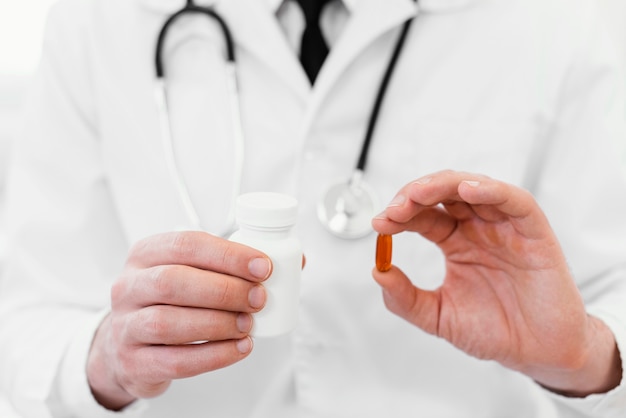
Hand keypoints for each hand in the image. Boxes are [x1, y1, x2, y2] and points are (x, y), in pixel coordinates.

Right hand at [87, 231, 270, 409]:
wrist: (129, 345)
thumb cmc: (171, 301)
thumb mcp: (191, 272)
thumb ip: (234, 265)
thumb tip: (295, 263)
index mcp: (146, 254)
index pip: (186, 244)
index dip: (228, 255)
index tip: (263, 266)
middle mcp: (129, 286)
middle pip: (173, 282)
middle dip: (224, 289)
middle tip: (259, 298)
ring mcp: (125, 325)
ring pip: (168, 322)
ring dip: (218, 323)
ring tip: (249, 324)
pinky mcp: (133, 362)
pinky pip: (174, 361)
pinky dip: (213, 355)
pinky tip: (238, 348)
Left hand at [372, 170, 620, 395]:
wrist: (538, 353)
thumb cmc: (494, 331)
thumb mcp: (438, 316)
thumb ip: (405, 298)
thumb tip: (377, 271)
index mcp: (455, 241)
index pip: (423, 214)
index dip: (400, 214)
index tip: (380, 222)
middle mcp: (478, 228)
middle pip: (444, 192)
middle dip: (415, 194)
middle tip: (395, 208)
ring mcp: (505, 227)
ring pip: (474, 187)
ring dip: (444, 184)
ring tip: (418, 194)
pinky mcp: (533, 232)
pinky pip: (515, 201)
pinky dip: (492, 190)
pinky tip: (467, 190)